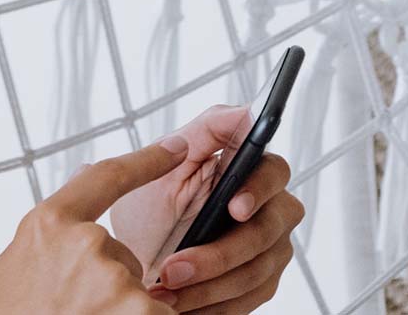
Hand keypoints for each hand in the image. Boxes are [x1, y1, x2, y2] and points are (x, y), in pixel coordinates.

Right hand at [0, 137, 190, 314]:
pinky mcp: (138, 310)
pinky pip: (157, 314)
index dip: (147, 160)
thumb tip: (81, 184)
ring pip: (136, 291)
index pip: (107, 177)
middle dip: (108, 284)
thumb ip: (51, 229)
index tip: (176, 147)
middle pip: (121, 254)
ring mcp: (113, 278)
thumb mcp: (14, 266)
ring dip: (118, 311)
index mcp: (48, 224)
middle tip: (71, 308)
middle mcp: (84, 242)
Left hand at [108, 105, 304, 312]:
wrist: (134, 263)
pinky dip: (214, 304)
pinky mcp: (261, 281)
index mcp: (245, 170)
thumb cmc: (150, 209)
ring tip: (166, 290)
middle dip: (220, 252)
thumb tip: (244, 110)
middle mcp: (267, 206)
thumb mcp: (165, 166)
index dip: (259, 187)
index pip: (272, 169)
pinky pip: (250, 297)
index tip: (233, 207)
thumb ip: (203, 135)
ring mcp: (269, 246)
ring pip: (259, 269)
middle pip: (270, 227)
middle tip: (174, 267)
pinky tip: (182, 305)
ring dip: (209, 284)